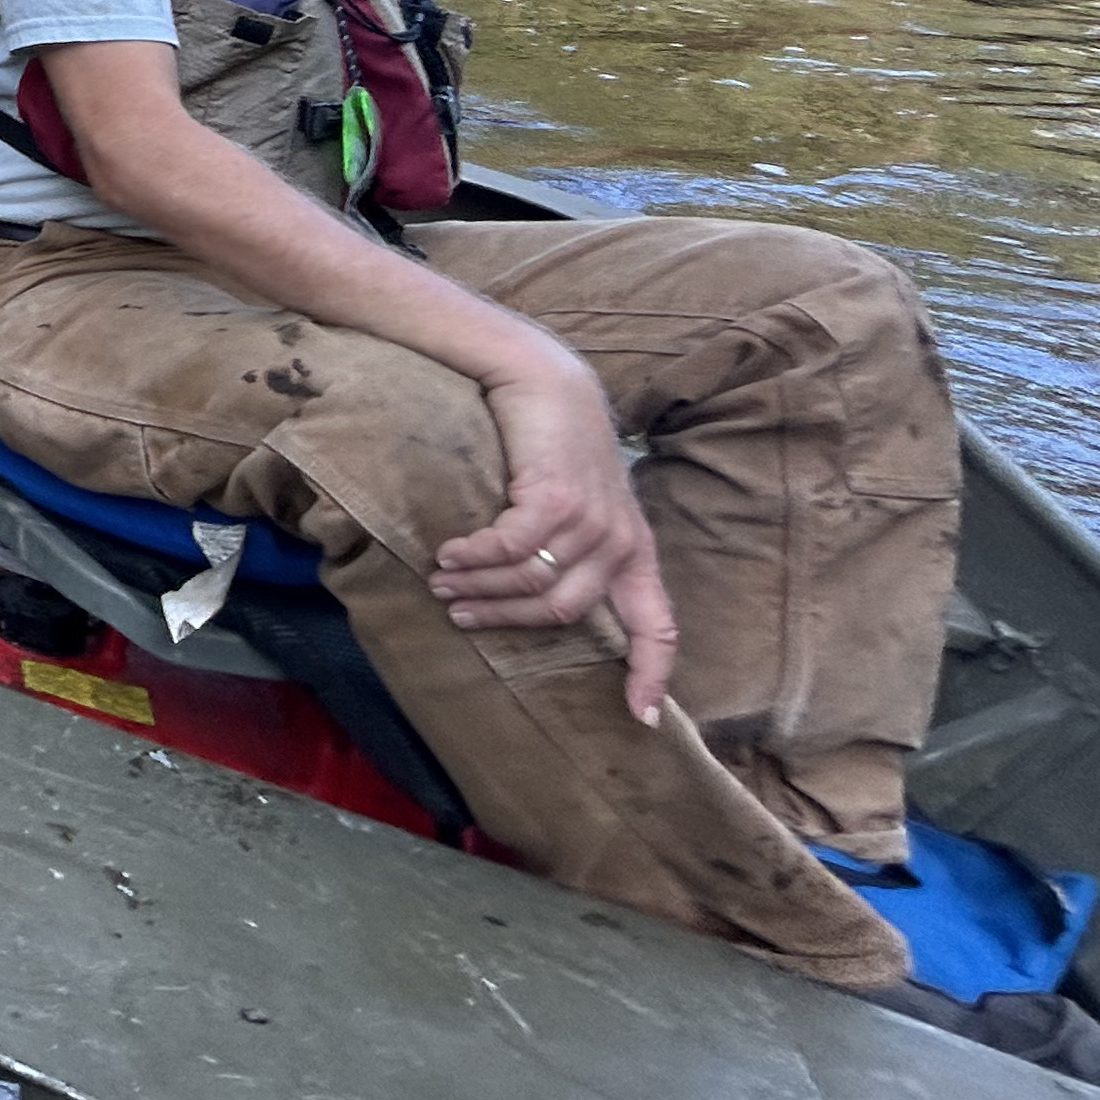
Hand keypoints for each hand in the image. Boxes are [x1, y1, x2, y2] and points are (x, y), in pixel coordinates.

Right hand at [430, 363, 680, 723]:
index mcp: (635, 552)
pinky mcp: (558, 497)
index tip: (638, 718)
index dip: (650, 675)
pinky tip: (448, 552)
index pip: (658, 627)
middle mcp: (621, 543)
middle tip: (460, 616)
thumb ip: (574, 549)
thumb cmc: (556, 445)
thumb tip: (538, 597)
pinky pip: (509, 548)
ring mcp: (592, 521)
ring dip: (480, 589)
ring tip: (441, 583)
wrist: (549, 381)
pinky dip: (474, 557)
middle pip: (564, 612)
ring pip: (532, 582)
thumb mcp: (580, 503)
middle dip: (506, 619)